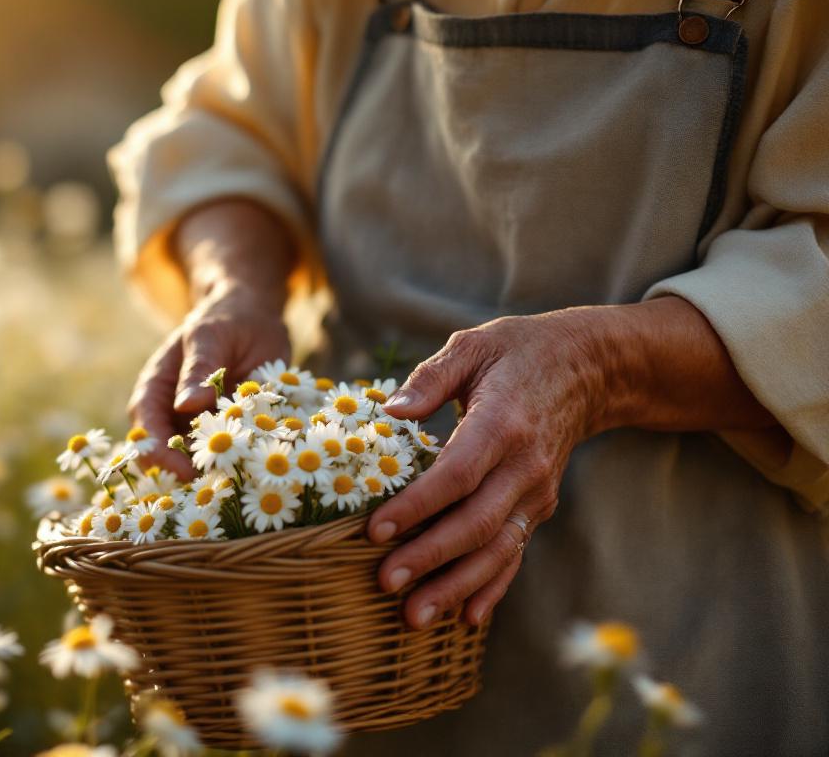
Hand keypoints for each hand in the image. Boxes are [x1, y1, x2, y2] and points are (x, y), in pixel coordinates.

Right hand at [129, 283, 289, 479]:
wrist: (254, 318)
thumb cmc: (228, 320)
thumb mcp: (213, 334)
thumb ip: (201, 367)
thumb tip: (186, 405)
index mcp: (157, 385)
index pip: (146, 426)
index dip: (160, 453)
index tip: (186, 471)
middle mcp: (170, 410)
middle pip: (163, 454)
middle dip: (183, 475)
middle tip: (215, 488)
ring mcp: (196, 425)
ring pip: (192, 462)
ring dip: (210, 476)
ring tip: (239, 485)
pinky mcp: (224, 433)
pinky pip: (224, 458)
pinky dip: (235, 468)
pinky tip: (254, 475)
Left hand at [367, 310, 619, 628]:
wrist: (589, 369)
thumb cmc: (518, 353)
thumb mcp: (473, 346)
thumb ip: (431, 378)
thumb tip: (391, 411)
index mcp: (503, 423)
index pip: (457, 475)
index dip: (417, 506)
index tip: (375, 530)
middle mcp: (526, 466)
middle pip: (476, 523)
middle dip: (430, 557)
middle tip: (386, 582)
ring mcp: (537, 492)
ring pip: (497, 549)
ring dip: (456, 586)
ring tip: (415, 617)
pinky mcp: (539, 508)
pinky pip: (514, 553)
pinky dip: (493, 588)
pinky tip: (466, 618)